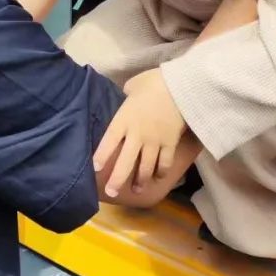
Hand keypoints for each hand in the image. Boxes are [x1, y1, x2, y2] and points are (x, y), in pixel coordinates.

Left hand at [94, 68, 186, 196]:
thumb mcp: (133, 85)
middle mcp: (137, 134)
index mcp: (124, 119)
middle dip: (117, 179)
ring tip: (137, 190)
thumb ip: (126, 95)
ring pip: (145, 167)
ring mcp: (154, 142)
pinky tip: (158, 177)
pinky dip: (162, 172)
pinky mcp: (170, 144)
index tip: (95, 168)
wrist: (180, 87)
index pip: (108, 141)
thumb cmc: (153, 82)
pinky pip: (165, 163)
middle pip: (125, 161)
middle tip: (112, 193)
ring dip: (141, 180)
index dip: (101, 156)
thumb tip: (126, 95)